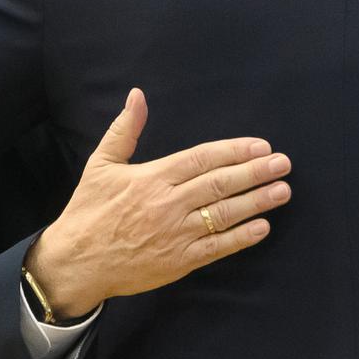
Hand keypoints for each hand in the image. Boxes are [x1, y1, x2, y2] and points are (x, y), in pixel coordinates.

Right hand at [26, 89, 289, 317]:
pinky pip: (217, 248)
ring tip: (282, 191)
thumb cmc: (89, 211)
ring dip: (257, 202)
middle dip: (255, 172)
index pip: (202, 159)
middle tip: (283, 164)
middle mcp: (168, 203)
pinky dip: (242, 237)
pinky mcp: (179, 262)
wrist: (75, 263)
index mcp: (153, 177)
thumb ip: (125, 129)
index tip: (261, 146)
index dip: (234, 151)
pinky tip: (263, 227)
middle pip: (220, 184)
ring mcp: (176, 234)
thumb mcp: (101, 164)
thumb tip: (137, 95)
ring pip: (224, 214)